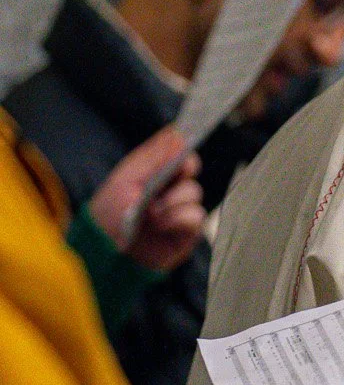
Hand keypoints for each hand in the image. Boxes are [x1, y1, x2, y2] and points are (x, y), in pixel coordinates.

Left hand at [87, 125, 204, 272]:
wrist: (105, 251)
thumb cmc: (109, 214)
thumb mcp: (127, 178)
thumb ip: (153, 156)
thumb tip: (177, 133)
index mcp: (154, 174)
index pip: (178, 154)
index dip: (183, 152)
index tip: (179, 156)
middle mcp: (169, 190)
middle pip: (191, 170)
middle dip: (179, 175)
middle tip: (165, 183)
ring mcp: (179, 211)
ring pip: (194, 193)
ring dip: (173, 201)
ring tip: (152, 213)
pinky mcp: (186, 233)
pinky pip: (196, 216)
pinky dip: (179, 217)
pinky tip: (161, 223)